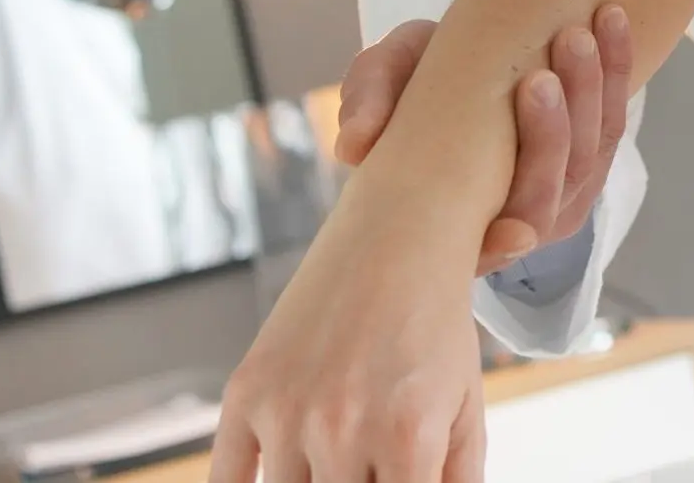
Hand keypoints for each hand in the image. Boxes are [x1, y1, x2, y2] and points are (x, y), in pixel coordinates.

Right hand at [213, 168, 487, 482]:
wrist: (399, 235)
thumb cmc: (438, 327)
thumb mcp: (465, 410)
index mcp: (407, 438)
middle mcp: (341, 427)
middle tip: (363, 465)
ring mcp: (286, 410)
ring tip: (337, 457)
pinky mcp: (246, 391)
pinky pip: (227, 480)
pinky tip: (276, 477)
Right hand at [335, 6, 633, 274]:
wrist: (465, 59)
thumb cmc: (411, 82)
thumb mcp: (383, 79)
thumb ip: (367, 103)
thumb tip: (354, 144)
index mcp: (453, 227)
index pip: (483, 254)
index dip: (500, 249)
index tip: (515, 229)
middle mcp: (514, 222)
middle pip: (548, 197)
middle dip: (551, 137)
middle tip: (539, 75)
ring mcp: (559, 191)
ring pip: (588, 156)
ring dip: (591, 93)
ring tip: (577, 36)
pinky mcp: (590, 153)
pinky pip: (611, 121)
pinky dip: (616, 70)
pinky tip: (611, 21)